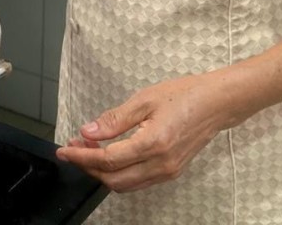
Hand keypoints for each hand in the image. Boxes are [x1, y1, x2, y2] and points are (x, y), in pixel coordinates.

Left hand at [55, 73, 232, 191]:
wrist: (217, 103)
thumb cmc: (184, 95)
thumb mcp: (144, 100)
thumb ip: (114, 119)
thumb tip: (88, 131)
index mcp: (153, 144)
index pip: (108, 160)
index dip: (82, 156)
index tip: (64, 149)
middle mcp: (161, 164)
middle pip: (114, 180)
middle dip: (88, 166)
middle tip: (74, 147)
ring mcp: (168, 171)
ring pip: (125, 185)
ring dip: (102, 171)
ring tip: (89, 148)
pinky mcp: (171, 172)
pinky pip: (138, 181)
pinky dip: (119, 172)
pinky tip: (110, 153)